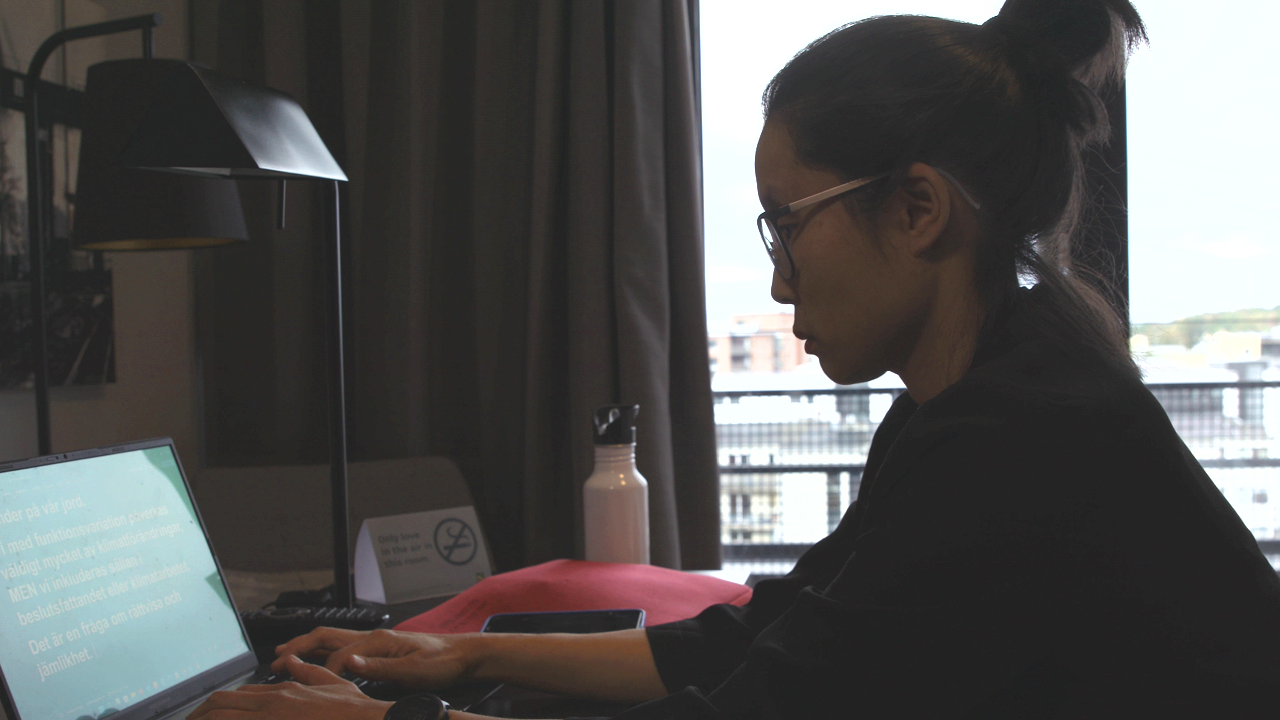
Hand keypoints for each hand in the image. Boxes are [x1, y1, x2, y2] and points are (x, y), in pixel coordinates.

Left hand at [188, 655, 390, 719]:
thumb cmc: (353, 711)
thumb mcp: (332, 683)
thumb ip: (307, 672)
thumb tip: (288, 660)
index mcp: (283, 692)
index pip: (237, 695)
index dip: (214, 705)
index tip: (203, 714)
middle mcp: (272, 705)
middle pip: (220, 706)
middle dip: (198, 715)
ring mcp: (272, 719)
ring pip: (223, 718)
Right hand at [272, 627, 478, 689]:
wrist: (464, 655)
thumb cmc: (443, 663)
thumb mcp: (413, 671)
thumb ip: (378, 667)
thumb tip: (347, 663)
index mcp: (378, 641)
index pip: (337, 657)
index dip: (320, 674)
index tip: (306, 690)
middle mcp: (373, 637)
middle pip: (325, 637)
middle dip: (297, 647)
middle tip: (273, 660)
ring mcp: (375, 641)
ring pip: (331, 639)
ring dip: (306, 646)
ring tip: (284, 656)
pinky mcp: (379, 648)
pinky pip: (342, 646)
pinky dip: (322, 652)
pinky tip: (317, 660)